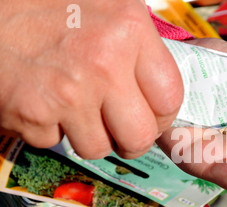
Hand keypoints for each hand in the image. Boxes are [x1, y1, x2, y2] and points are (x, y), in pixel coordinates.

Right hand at [0, 0, 182, 158]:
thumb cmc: (44, 2)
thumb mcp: (106, 4)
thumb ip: (139, 42)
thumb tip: (159, 82)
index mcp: (129, 29)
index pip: (170, 97)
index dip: (163, 116)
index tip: (152, 117)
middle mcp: (103, 62)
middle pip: (140, 136)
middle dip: (131, 141)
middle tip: (121, 131)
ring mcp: (67, 92)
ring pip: (98, 148)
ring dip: (89, 136)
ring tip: (75, 108)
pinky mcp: (32, 114)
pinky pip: (54, 142)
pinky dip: (50, 128)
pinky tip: (43, 100)